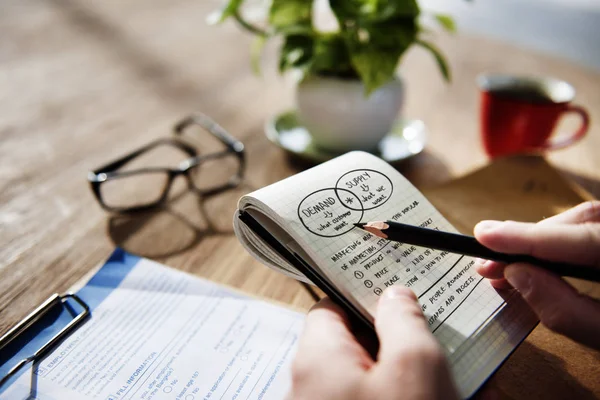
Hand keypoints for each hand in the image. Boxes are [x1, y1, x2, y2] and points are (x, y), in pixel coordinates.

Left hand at [288, 287, 458, 399]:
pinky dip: (390, 390)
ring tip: (434, 372)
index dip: (363, 295)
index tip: (395, 294)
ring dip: (394, 368)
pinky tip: (424, 395)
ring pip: (360, 374)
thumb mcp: (417, 368)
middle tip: (425, 334)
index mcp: (316, 359)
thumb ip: (404, 321)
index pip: (330, 306)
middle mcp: (307, 386)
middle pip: (347, 342)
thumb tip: (394, 296)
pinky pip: (363, 395)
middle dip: (386, 335)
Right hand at [474, 200, 599, 349]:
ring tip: (504, 268)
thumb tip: (516, 274)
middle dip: (527, 241)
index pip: (580, 240)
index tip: (485, 235)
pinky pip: (590, 232)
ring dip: (538, 243)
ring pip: (583, 223)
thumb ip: (562, 308)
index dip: (527, 237)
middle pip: (580, 224)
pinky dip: (558, 244)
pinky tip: (536, 261)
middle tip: (486, 265)